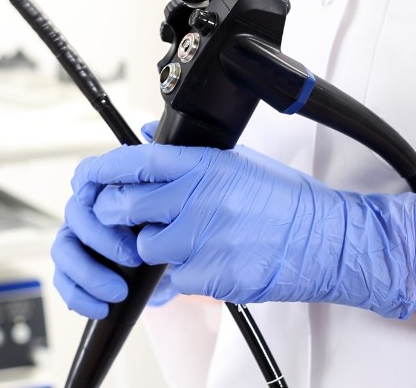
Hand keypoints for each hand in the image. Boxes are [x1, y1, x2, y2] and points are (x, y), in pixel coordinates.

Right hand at [50, 122, 175, 318]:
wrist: (197, 262)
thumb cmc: (183, 221)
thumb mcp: (184, 188)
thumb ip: (164, 161)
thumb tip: (151, 130)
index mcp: (110, 188)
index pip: (87, 175)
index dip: (89, 182)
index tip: (100, 196)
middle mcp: (90, 212)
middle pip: (76, 214)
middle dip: (101, 237)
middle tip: (132, 255)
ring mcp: (82, 243)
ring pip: (65, 249)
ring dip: (88, 271)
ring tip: (119, 289)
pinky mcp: (81, 275)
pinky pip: (66, 282)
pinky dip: (80, 295)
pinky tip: (102, 305)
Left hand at [52, 128, 415, 318]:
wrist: (327, 242)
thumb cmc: (287, 203)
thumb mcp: (238, 162)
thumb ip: (189, 154)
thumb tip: (150, 135)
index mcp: (205, 166)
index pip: (136, 160)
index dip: (102, 170)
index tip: (88, 177)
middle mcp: (200, 199)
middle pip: (124, 206)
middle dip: (116, 216)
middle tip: (127, 219)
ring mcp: (203, 239)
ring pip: (143, 248)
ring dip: (150, 251)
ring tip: (178, 244)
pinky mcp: (210, 275)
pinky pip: (171, 280)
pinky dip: (177, 278)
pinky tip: (199, 265)